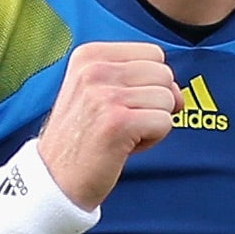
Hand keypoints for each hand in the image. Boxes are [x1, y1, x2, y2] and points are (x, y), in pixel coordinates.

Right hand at [36, 42, 181, 210]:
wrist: (55, 179)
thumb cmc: (82, 138)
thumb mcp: (97, 93)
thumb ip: (139, 81)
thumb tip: (179, 92)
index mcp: (89, 55)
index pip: (153, 54)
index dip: (148, 83)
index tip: (120, 105)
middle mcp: (94, 69)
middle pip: (164, 74)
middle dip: (153, 103)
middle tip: (122, 123)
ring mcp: (105, 95)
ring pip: (168, 98)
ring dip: (152, 123)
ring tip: (122, 135)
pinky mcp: (118, 123)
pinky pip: (165, 122)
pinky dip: (152, 139)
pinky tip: (124, 147)